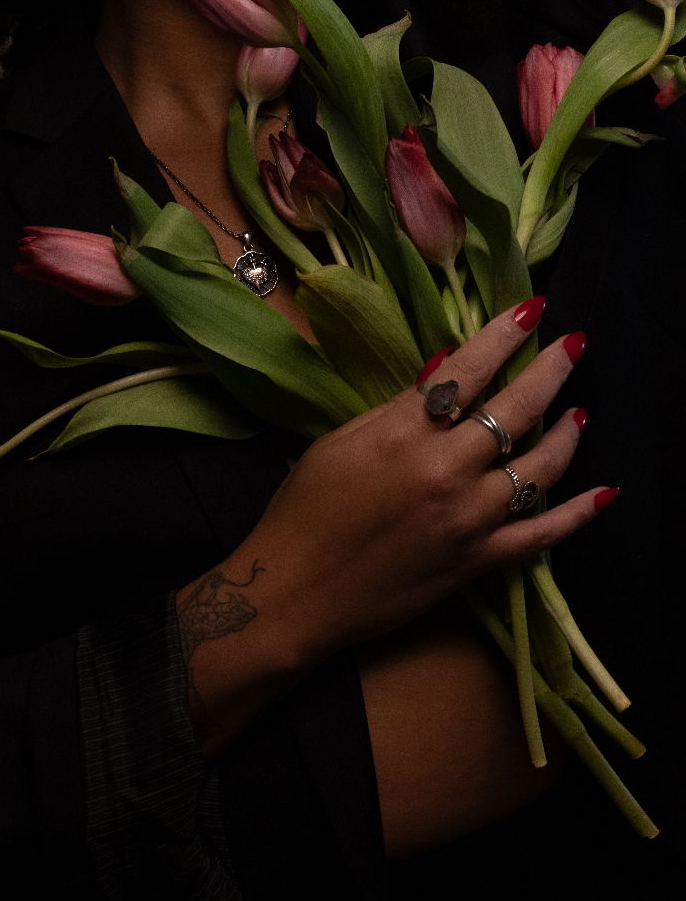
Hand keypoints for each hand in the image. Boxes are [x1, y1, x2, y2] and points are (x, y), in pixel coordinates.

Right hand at [239, 301, 604, 669]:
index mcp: (404, 431)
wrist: (294, 592)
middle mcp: (445, 469)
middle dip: (551, 370)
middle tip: (574, 345)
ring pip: (538, 468)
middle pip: (516, 410)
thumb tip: (445, 364)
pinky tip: (604, 492)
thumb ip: (398, 405)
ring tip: (578, 411)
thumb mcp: (341, 440)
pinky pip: (541, 535)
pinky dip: (578, 514)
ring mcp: (468, 519)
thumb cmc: (304, 508)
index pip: (469, 369)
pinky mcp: (477, 562)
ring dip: (566, 434)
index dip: (504, 335)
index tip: (532, 308)